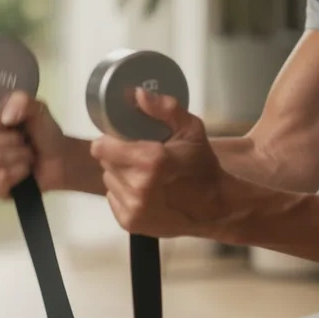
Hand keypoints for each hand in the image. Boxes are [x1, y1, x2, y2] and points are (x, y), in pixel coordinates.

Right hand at [0, 90, 69, 198]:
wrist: (59, 158)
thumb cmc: (43, 132)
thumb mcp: (37, 108)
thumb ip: (22, 101)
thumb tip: (6, 118)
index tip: (8, 123)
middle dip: (13, 142)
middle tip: (24, 141)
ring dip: (19, 158)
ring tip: (26, 155)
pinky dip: (17, 175)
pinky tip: (24, 172)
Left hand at [90, 88, 228, 237]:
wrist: (216, 208)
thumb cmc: (203, 167)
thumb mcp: (191, 130)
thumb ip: (164, 108)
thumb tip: (137, 94)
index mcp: (151, 162)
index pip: (102, 147)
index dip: (111, 140)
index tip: (124, 138)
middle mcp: (138, 188)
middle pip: (106, 162)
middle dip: (119, 155)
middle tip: (140, 155)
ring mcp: (133, 209)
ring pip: (109, 180)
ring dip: (122, 174)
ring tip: (144, 174)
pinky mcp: (130, 223)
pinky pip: (113, 198)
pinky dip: (125, 193)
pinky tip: (145, 191)